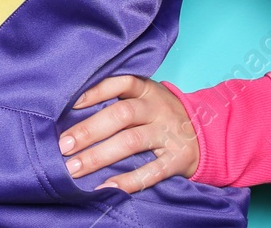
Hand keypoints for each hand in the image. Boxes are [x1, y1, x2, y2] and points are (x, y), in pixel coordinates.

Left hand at [58, 75, 198, 194]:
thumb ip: (119, 101)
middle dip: (89, 130)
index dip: (95, 91)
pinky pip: (151, 171)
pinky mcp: (177, 159)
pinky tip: (106, 187)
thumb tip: (73, 114)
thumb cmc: (161, 115)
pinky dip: (127, 180)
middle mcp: (158, 109)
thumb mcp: (146, 98)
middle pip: (120, 115)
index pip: (120, 83)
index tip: (70, 104)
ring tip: (74, 168)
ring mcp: (169, 134)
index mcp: (148, 90)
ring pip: (131, 142)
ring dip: (99, 156)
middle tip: (63, 146)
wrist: (206, 134)